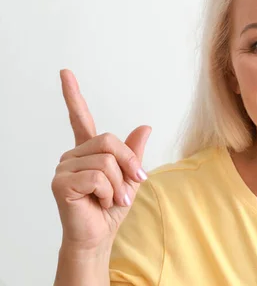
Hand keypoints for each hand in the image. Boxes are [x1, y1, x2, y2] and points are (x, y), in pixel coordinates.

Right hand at [51, 69, 151, 251]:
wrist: (99, 235)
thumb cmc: (111, 207)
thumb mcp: (130, 177)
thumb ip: (134, 153)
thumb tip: (145, 126)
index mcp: (88, 150)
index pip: (79, 117)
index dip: (72, 94)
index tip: (65, 72)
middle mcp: (73, 155)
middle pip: (109, 141)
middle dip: (128, 164)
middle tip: (131, 186)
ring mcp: (65, 167)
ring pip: (106, 161)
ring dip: (119, 184)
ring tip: (113, 198)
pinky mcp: (62, 182)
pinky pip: (98, 177)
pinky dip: (108, 192)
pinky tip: (100, 201)